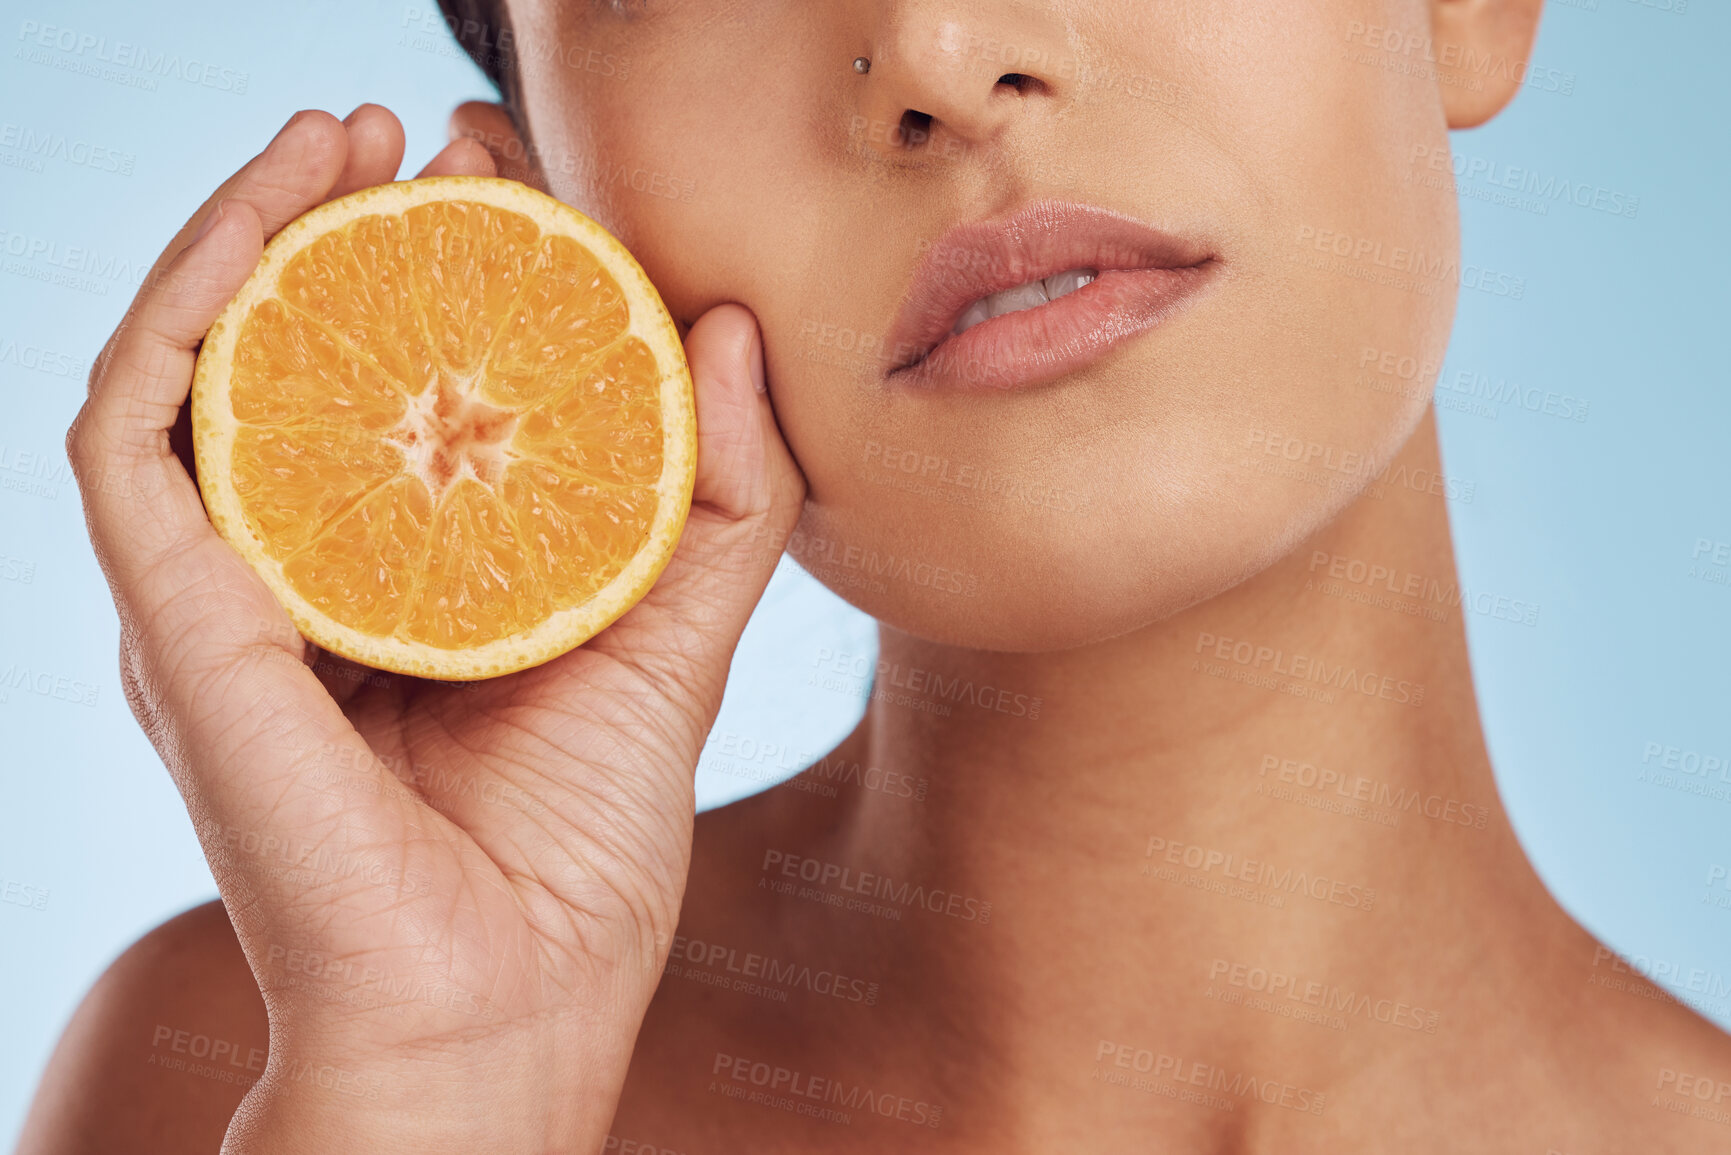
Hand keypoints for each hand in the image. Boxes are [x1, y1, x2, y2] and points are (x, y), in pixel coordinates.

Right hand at [66, 105, 803, 1152]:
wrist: (503, 1013)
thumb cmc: (577, 858)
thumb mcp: (677, 644)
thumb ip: (719, 502)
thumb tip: (725, 331)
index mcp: (400, 582)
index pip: (401, 384)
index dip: (447, 271)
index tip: (516, 182)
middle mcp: (295, 578)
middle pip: (302, 358)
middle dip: (356, 226)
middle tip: (439, 136)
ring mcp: (221, 597)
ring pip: (198, 364)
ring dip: (254, 230)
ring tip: (341, 136)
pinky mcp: (172, 623)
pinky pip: (134, 432)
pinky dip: (182, 308)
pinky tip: (267, 223)